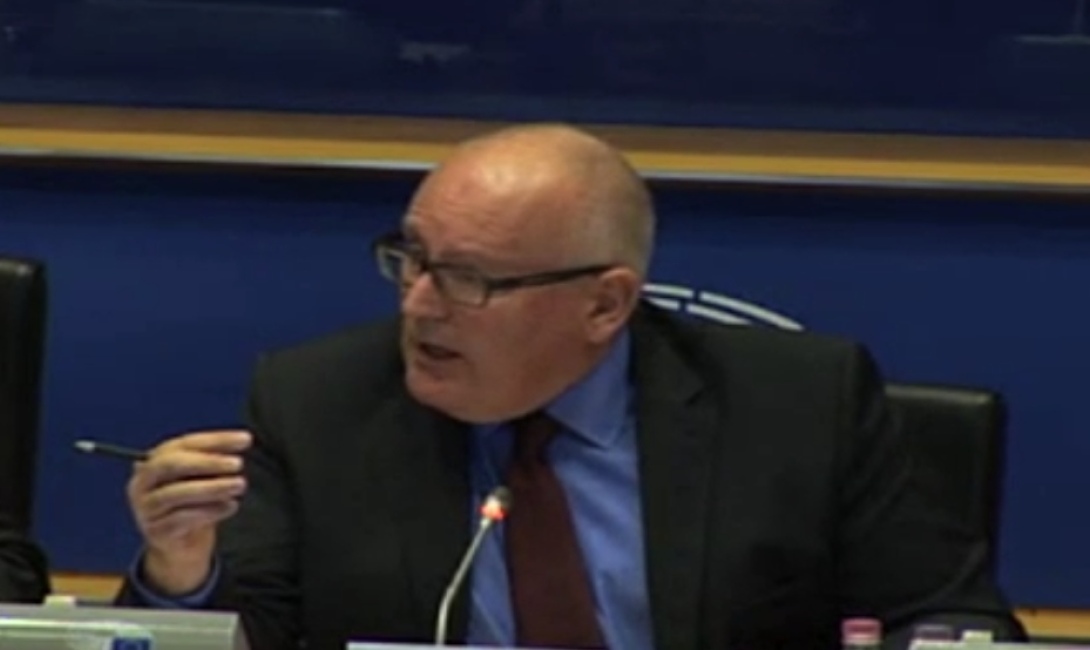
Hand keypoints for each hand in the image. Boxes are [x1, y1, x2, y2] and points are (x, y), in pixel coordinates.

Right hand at [126, 429, 251, 595]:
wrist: (180, 548)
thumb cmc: (192, 505)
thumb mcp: (201, 480)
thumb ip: (214, 461)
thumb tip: (241, 440)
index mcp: (154, 462)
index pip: (185, 444)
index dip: (216, 440)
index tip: (245, 439)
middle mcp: (143, 483)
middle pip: (172, 465)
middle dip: (208, 462)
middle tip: (238, 463)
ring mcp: (146, 508)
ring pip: (177, 493)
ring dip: (212, 487)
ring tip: (239, 484)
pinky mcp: (155, 532)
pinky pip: (182, 518)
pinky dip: (210, 511)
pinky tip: (231, 506)